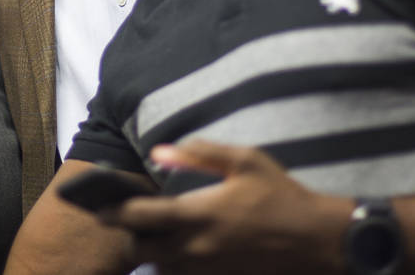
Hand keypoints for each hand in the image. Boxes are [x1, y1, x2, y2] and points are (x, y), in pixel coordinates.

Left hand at [103, 141, 350, 274]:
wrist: (316, 238)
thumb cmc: (280, 194)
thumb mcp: (245, 161)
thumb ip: (200, 154)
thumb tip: (159, 152)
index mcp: (198, 214)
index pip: (141, 216)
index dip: (114, 211)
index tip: (98, 206)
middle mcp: (196, 246)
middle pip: (141, 250)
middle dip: (129, 236)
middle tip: (125, 219)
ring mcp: (207, 269)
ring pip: (160, 267)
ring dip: (150, 252)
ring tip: (149, 234)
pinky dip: (172, 266)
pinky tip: (179, 249)